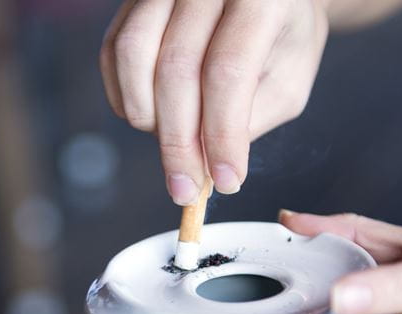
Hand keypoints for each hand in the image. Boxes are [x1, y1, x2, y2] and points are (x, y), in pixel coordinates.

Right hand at [100, 0, 328, 203]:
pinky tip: (150, 118)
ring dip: (147, 118)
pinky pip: (113, 52)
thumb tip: (202, 166)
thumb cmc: (281, 38)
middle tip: (186, 188)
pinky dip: (125, 98)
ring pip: (133, 56)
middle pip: (175, 69)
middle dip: (178, 142)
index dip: (221, 135)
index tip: (225, 181)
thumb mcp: (288, 80)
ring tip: (174, 143)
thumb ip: (248, 120)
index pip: (227, 72)